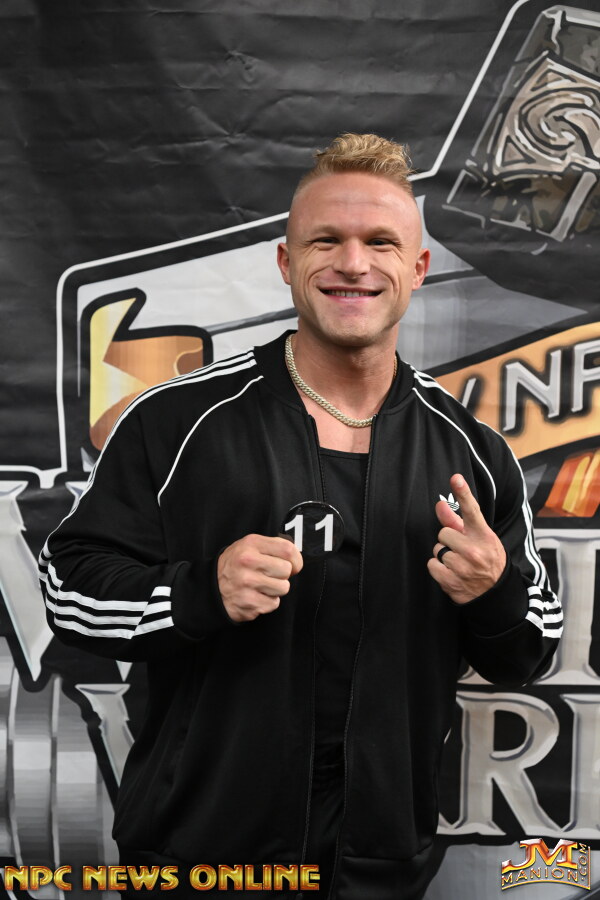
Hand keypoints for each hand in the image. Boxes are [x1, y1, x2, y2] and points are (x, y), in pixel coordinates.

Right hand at [217, 534, 303, 621]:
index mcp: (251, 544)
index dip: (296, 559)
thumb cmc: (236, 565)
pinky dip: (268, 602)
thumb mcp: (249, 546)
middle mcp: (248, 561)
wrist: (211, 587)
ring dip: (276, 589)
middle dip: (282, 575)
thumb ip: (272, 547)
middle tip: (269, 575)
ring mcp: (247, 582)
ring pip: (283, 588)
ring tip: (261, 586)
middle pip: (287, 570)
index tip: (293, 565)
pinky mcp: (248, 602)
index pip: (288, 550)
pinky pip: (274, 603)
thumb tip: (296, 559)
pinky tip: (256, 596)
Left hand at [427, 474, 505, 604]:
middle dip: (449, 541)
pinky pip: (431, 564)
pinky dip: (438, 569)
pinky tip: (452, 572)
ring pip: (437, 549)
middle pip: (444, 533)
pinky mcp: (450, 581)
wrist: (495, 593)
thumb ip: (458, 522)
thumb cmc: (487, 560)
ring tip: (459, 563)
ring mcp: (462, 567)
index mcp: (484, 536)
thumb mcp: (481, 539)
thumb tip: (440, 504)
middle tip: (462, 550)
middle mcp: (474, 551)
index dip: (463, 493)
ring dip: (444, 555)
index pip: (472, 511)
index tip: (456, 479)